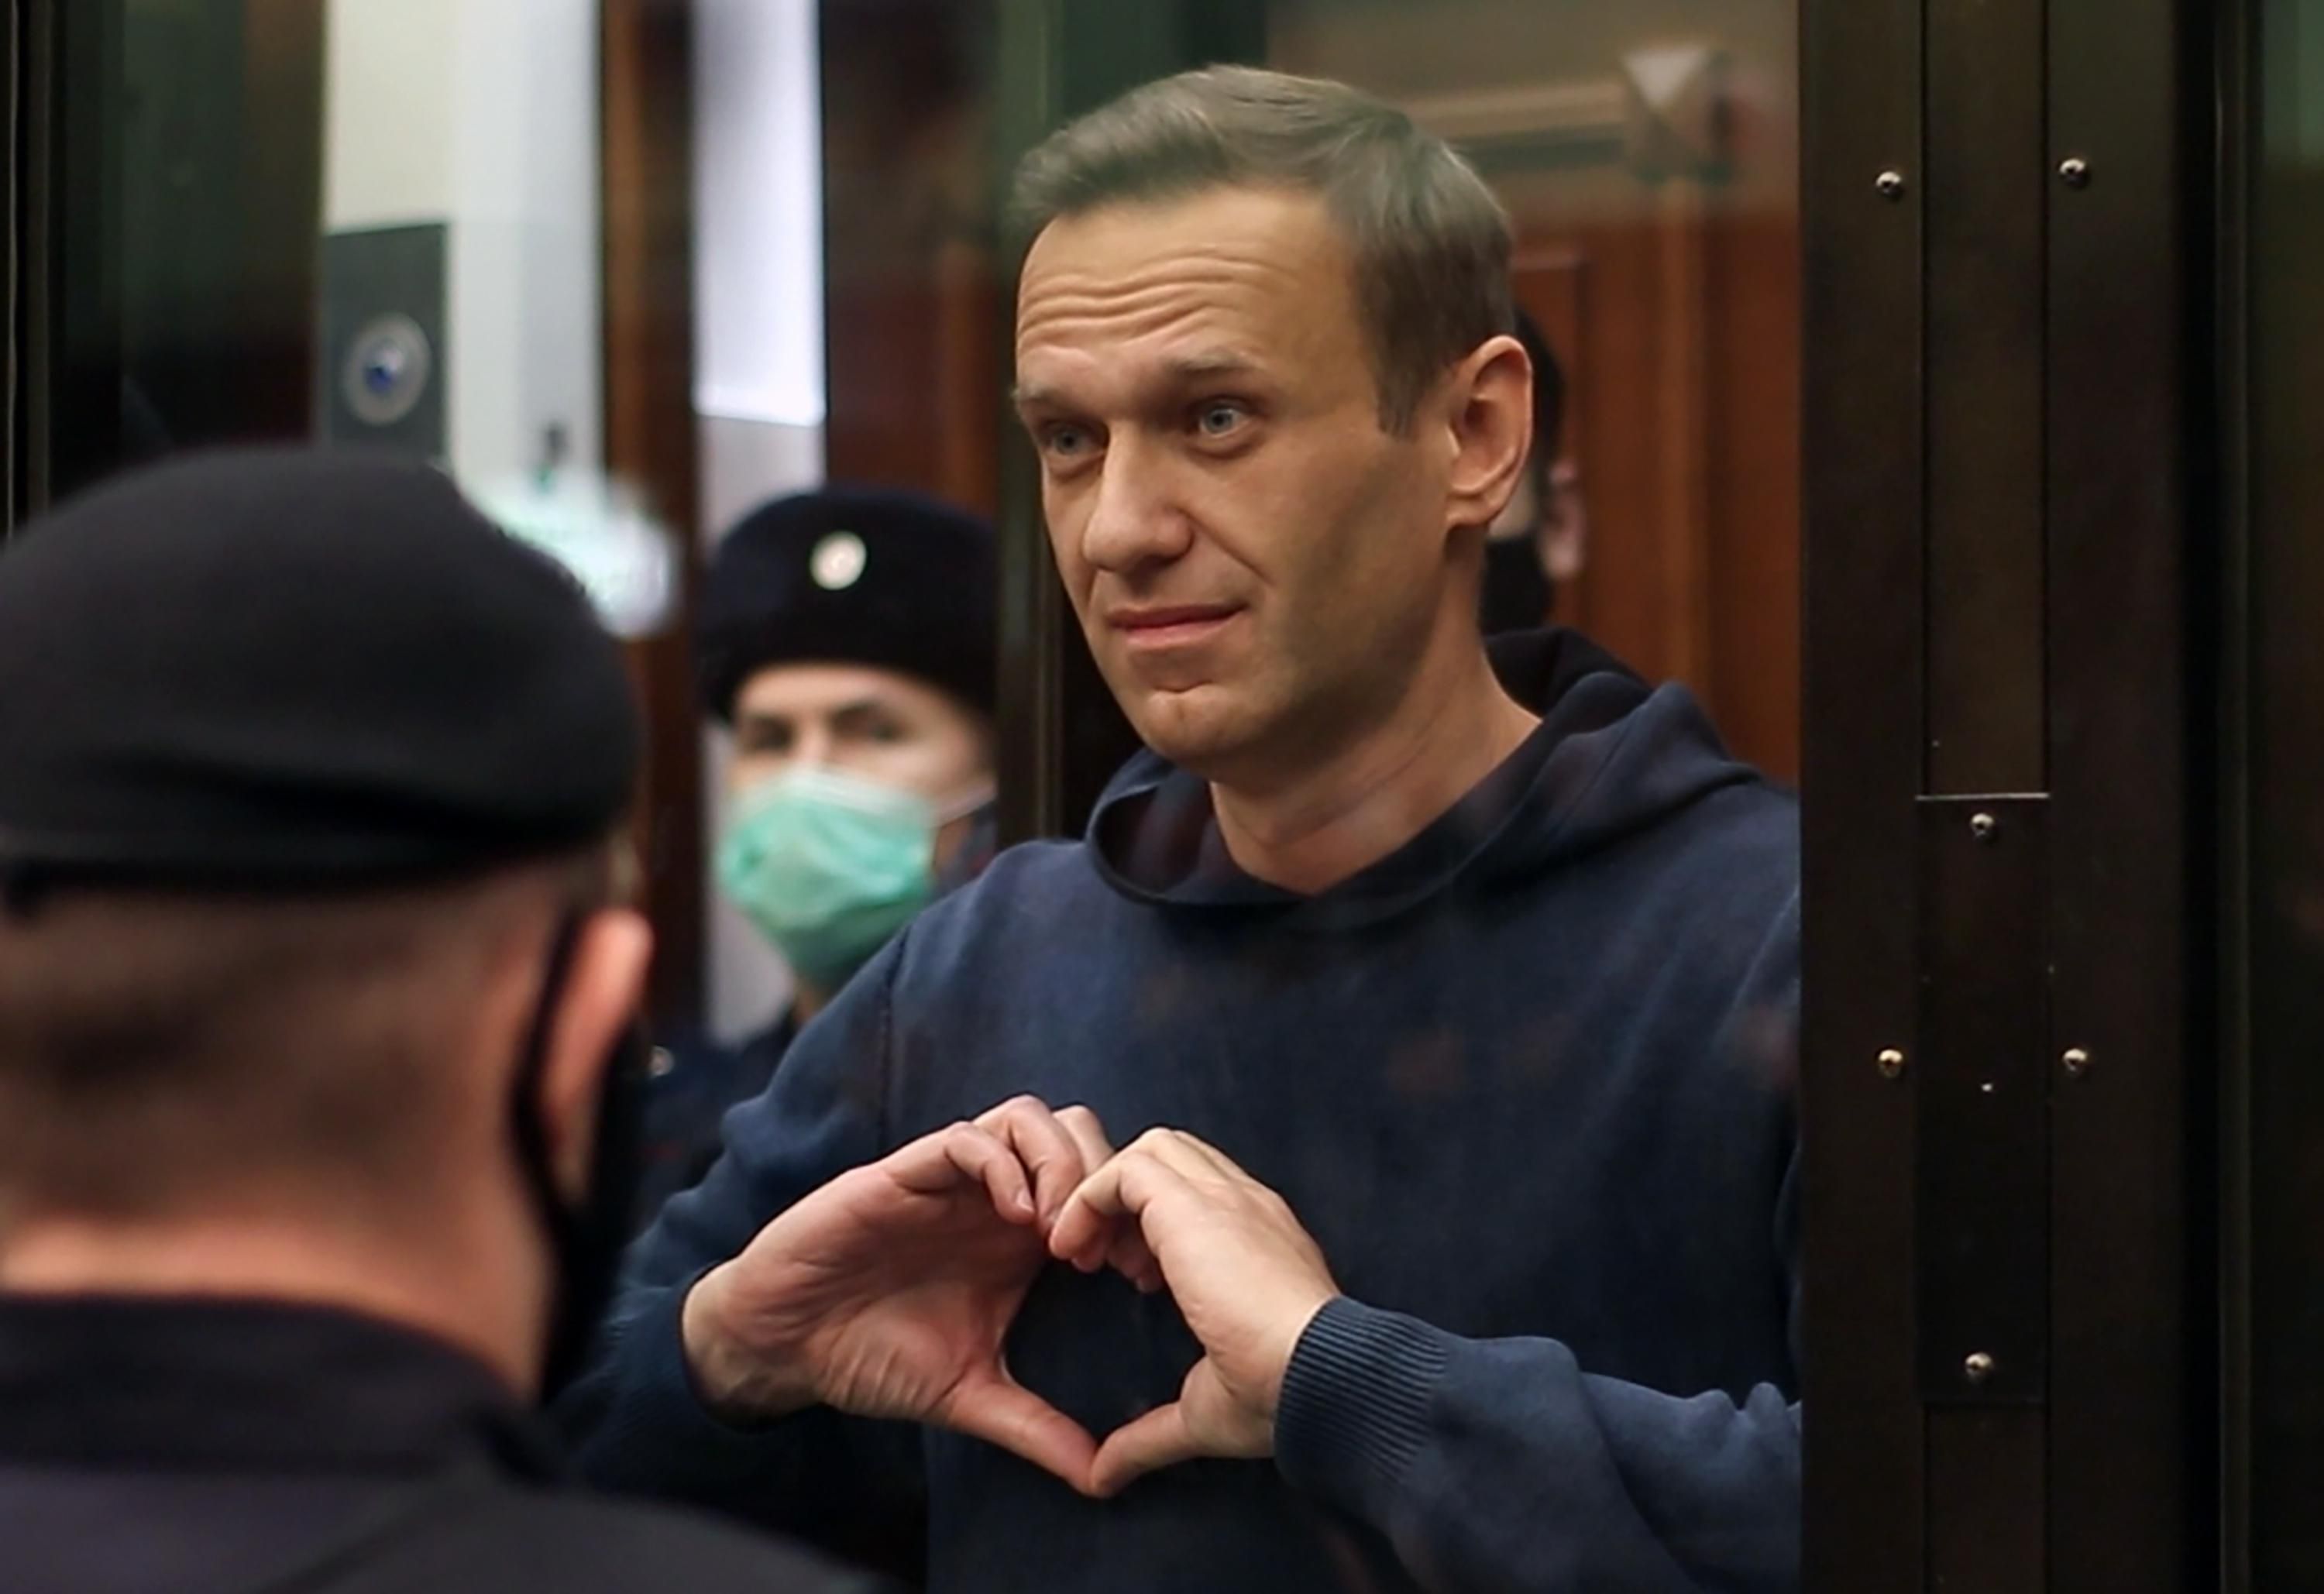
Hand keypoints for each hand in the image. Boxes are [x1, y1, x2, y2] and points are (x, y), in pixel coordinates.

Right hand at [683, 1096, 1124, 1489]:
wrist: (782, 1345)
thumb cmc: (871, 1357)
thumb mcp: (968, 1395)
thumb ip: (1034, 1427)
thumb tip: (1100, 1478)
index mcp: (1020, 1239)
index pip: (1099, 1188)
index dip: (1132, 1219)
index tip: (1140, 1278)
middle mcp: (993, 1198)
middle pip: (1079, 1135)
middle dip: (1106, 1180)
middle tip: (1104, 1252)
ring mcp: (951, 1180)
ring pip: (1030, 1119)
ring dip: (1060, 1164)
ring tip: (1059, 1233)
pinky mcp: (904, 1173)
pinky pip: (966, 1136)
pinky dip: (1001, 1164)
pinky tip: (1014, 1217)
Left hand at [1048, 1129, 1339, 1496]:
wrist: (1318, 1376)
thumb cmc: (1281, 1397)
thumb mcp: (1204, 1411)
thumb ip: (1149, 1434)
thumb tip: (1104, 1475)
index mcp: (1262, 1243)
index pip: (1202, 1195)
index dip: (1154, 1227)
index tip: (1134, 1281)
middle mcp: (1248, 1207)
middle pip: (1175, 1158)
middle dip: (1127, 1200)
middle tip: (1102, 1263)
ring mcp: (1226, 1198)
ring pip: (1152, 1150)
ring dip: (1106, 1193)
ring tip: (1083, 1255)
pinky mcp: (1194, 1203)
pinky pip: (1126, 1168)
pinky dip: (1090, 1198)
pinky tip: (1076, 1252)